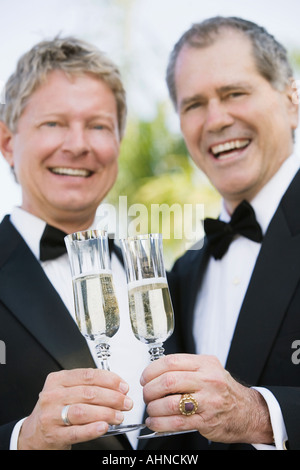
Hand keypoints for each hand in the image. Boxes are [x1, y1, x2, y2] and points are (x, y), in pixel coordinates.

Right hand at [18, 368, 132, 449]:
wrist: (34, 433)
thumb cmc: (54, 409)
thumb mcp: (65, 391)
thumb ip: (87, 386)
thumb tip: (117, 387)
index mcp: (57, 380)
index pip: (87, 375)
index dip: (109, 380)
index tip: (123, 386)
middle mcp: (53, 396)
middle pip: (88, 393)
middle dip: (112, 397)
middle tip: (125, 402)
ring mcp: (51, 416)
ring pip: (83, 411)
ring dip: (106, 413)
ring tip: (118, 416)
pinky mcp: (53, 435)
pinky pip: (76, 431)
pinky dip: (92, 429)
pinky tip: (104, 427)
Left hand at [141, 354, 272, 444]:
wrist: (247, 411)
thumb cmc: (223, 390)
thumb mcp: (209, 369)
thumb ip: (186, 367)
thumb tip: (156, 371)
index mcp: (205, 364)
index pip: (171, 361)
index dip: (152, 370)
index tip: (145, 377)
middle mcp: (208, 380)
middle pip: (169, 381)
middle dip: (150, 389)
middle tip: (146, 394)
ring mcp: (208, 401)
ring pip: (170, 403)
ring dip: (154, 408)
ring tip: (151, 409)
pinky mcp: (206, 420)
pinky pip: (177, 422)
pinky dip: (160, 423)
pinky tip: (155, 422)